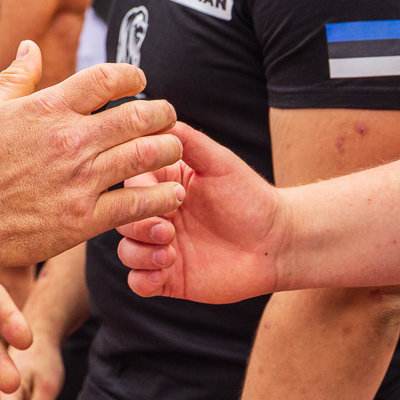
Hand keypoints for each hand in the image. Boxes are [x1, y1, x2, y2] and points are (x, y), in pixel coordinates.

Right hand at [0, 41, 183, 270]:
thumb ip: (16, 76)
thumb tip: (31, 46)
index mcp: (49, 108)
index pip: (107, 79)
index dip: (132, 76)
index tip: (140, 81)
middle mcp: (70, 140)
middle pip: (137, 116)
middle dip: (161, 112)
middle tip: (168, 115)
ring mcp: (79, 181)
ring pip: (144, 156)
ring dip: (167, 148)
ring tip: (173, 147)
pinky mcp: (82, 219)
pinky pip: (134, 204)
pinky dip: (160, 196)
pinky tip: (172, 191)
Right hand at [115, 122, 290, 303]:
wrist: (277, 243)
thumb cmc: (250, 197)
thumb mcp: (219, 162)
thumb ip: (188, 141)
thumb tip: (157, 116)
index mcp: (164, 185)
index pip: (130, 183)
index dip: (139, 192)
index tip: (173, 198)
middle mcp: (158, 215)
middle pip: (122, 219)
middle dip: (138, 226)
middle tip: (169, 230)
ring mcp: (162, 247)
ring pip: (126, 251)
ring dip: (139, 253)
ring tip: (168, 253)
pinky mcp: (169, 278)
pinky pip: (138, 283)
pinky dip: (142, 279)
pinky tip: (163, 273)